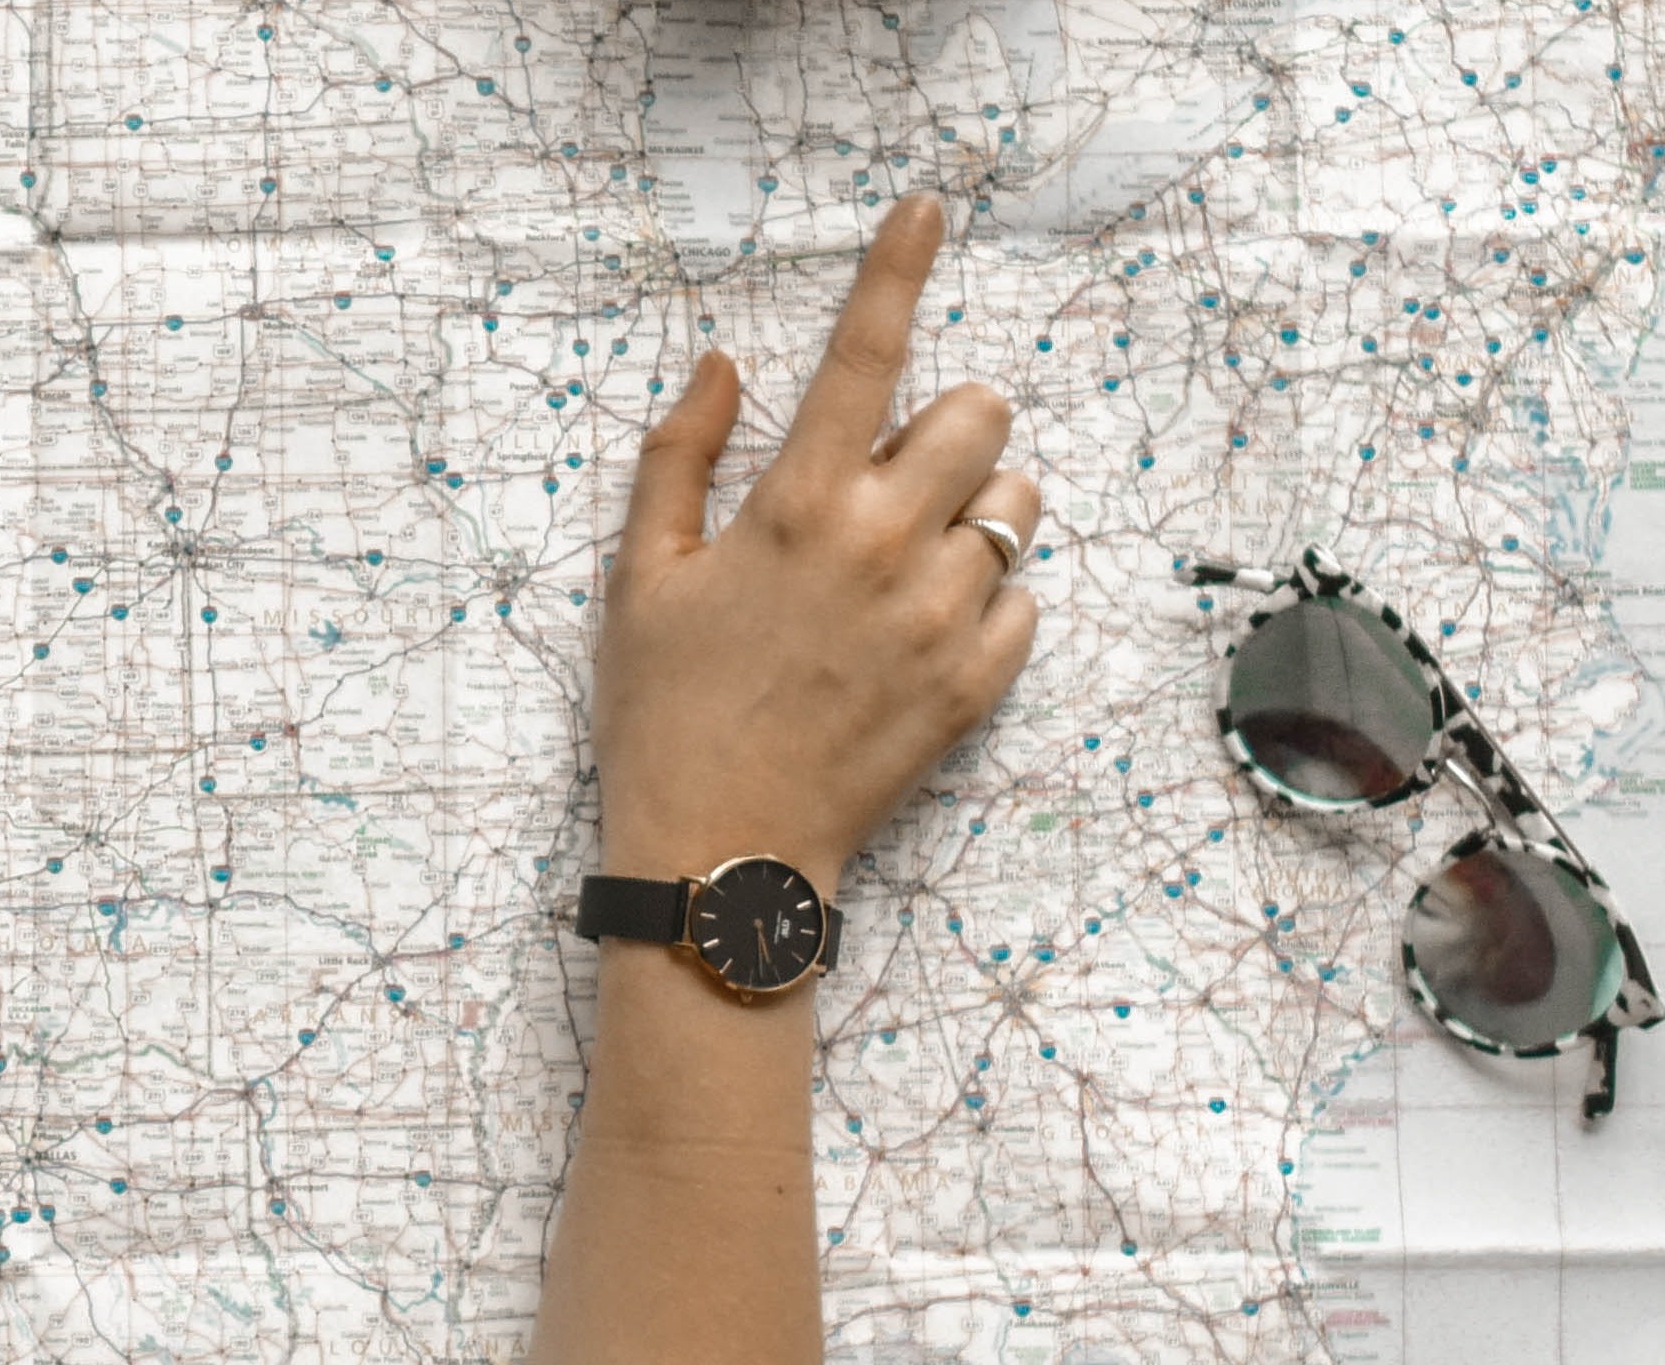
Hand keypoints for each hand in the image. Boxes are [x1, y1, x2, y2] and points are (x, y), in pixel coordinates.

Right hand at [593, 194, 1038, 893]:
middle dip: (947, 427)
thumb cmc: (664, 715)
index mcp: (795, 507)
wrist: (720, 857)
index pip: (864, 353)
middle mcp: (882, 546)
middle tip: (894, 477)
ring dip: (975, 511)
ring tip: (912, 560)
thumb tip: (724, 366)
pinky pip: (1023, 603)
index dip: (897, 266)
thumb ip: (677, 459)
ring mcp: (939, 618)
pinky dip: (985, 603)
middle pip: (980, 416)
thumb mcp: (641, 579)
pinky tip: (920, 636)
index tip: (928, 208)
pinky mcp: (975, 685)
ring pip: (1016, 507)